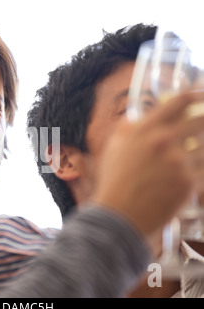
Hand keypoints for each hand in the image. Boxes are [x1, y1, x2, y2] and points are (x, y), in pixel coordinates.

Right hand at [92, 91, 203, 242]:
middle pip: (201, 120)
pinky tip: (196, 172)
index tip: (202, 95)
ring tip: (196, 153)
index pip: (178, 102)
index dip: (196, 94)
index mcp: (145, 129)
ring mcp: (179, 162)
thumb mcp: (113, 147)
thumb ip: (127, 128)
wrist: (119, 214)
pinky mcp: (189, 182)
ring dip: (202, 148)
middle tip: (203, 126)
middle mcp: (164, 141)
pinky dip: (202, 168)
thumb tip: (138, 117)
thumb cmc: (113, 181)